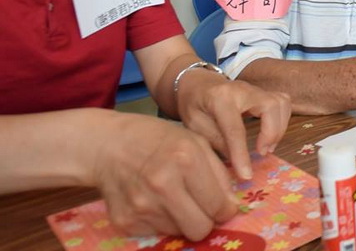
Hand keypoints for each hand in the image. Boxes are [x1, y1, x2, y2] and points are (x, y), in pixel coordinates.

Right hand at [90, 113, 238, 240]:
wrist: (108, 145)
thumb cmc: (157, 139)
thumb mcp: (195, 141)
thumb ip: (219, 173)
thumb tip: (231, 205)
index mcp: (186, 159)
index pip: (219, 206)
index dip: (225, 209)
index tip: (222, 205)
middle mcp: (163, 184)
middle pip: (200, 229)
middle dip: (206, 220)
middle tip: (201, 207)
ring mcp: (142, 205)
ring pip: (179, 233)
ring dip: (182, 219)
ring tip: (172, 196)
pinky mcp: (125, 221)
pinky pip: (157, 233)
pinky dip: (161, 221)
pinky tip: (154, 200)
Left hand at [176, 73, 290, 180]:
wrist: (197, 83)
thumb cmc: (194, 104)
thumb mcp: (195, 125)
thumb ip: (215, 140)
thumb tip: (236, 160)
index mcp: (220, 98)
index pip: (235, 129)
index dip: (242, 154)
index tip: (246, 175)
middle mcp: (243, 89)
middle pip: (270, 107)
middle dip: (271, 134)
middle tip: (261, 153)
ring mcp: (256, 89)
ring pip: (281, 103)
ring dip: (279, 128)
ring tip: (267, 147)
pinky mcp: (264, 92)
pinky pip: (283, 103)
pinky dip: (282, 120)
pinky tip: (272, 134)